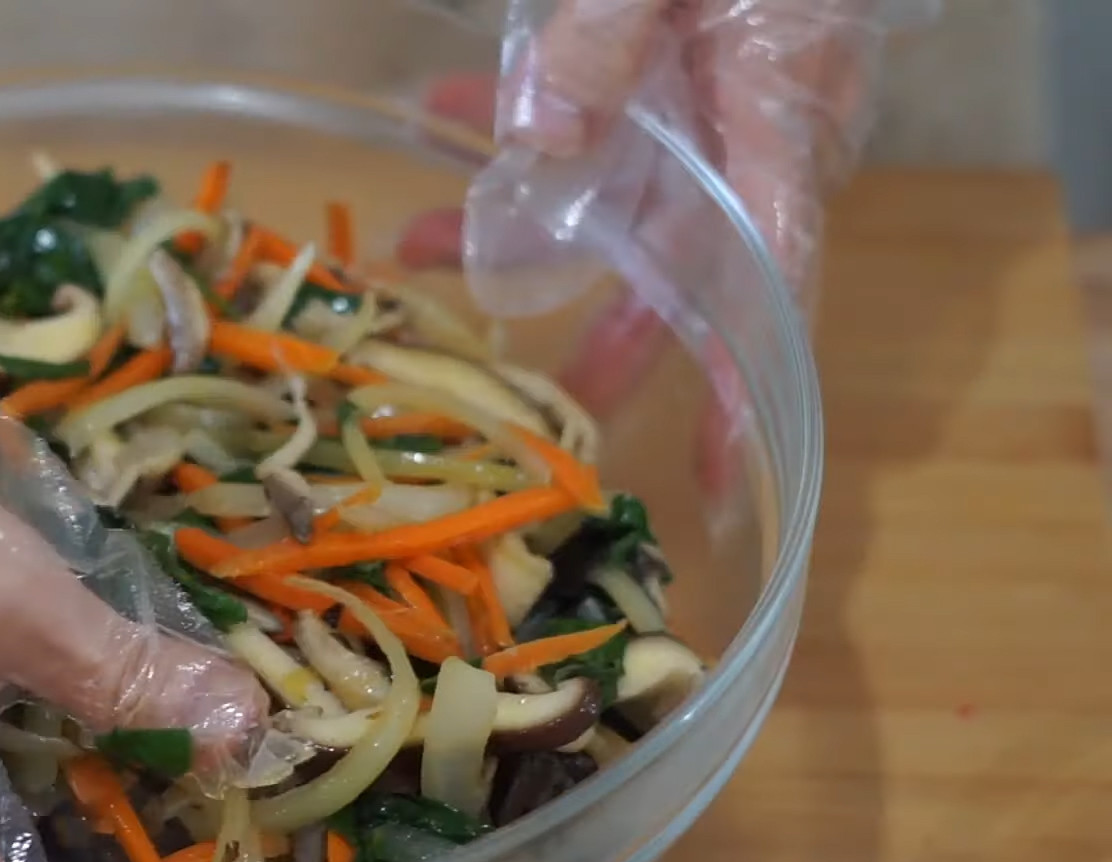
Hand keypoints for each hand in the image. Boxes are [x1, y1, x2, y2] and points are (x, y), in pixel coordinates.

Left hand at [399, 0, 931, 491]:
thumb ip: (605, 47)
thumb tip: (533, 147)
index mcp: (783, 122)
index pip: (768, 283)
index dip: (735, 385)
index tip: (709, 475)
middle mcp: (754, 131)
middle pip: (681, 267)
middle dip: (602, 337)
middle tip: (532, 405)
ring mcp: (709, 98)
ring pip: (616, 197)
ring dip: (518, 227)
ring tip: (416, 256)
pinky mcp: (666, 61)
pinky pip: (593, 117)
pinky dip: (514, 121)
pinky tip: (436, 112)